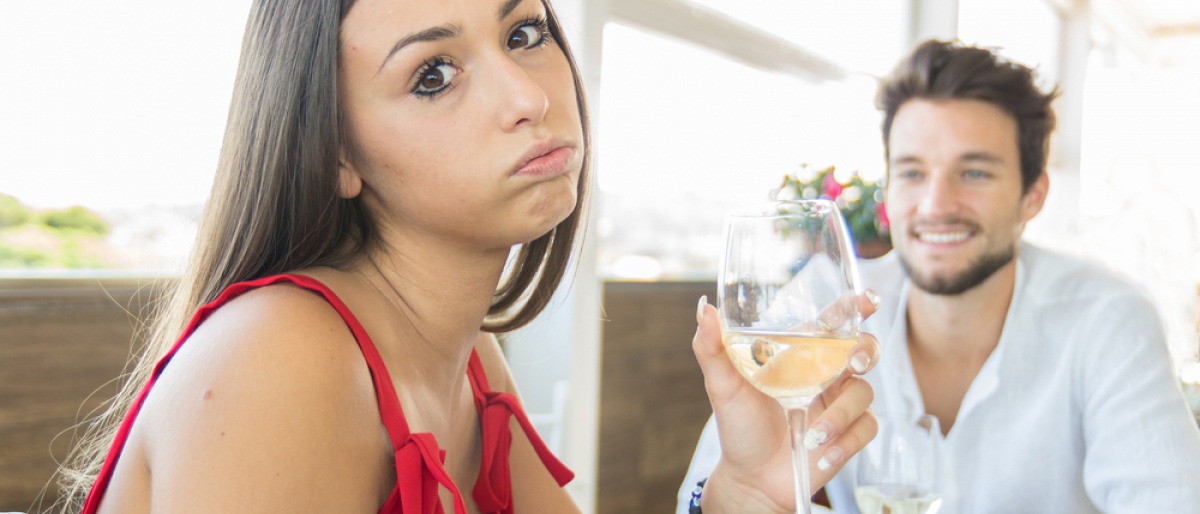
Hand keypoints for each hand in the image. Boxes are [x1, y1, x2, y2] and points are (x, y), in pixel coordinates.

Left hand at [692, 291, 880, 512]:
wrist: (751, 478)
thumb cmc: (739, 427)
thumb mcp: (722, 386)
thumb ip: (712, 347)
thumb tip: (703, 307)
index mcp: (800, 354)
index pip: (832, 322)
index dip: (853, 306)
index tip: (865, 299)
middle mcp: (825, 374)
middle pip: (864, 347)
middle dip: (865, 350)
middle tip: (853, 363)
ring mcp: (839, 403)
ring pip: (863, 392)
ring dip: (839, 415)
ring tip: (811, 436)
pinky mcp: (849, 433)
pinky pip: (866, 427)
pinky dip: (845, 441)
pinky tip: (820, 453)